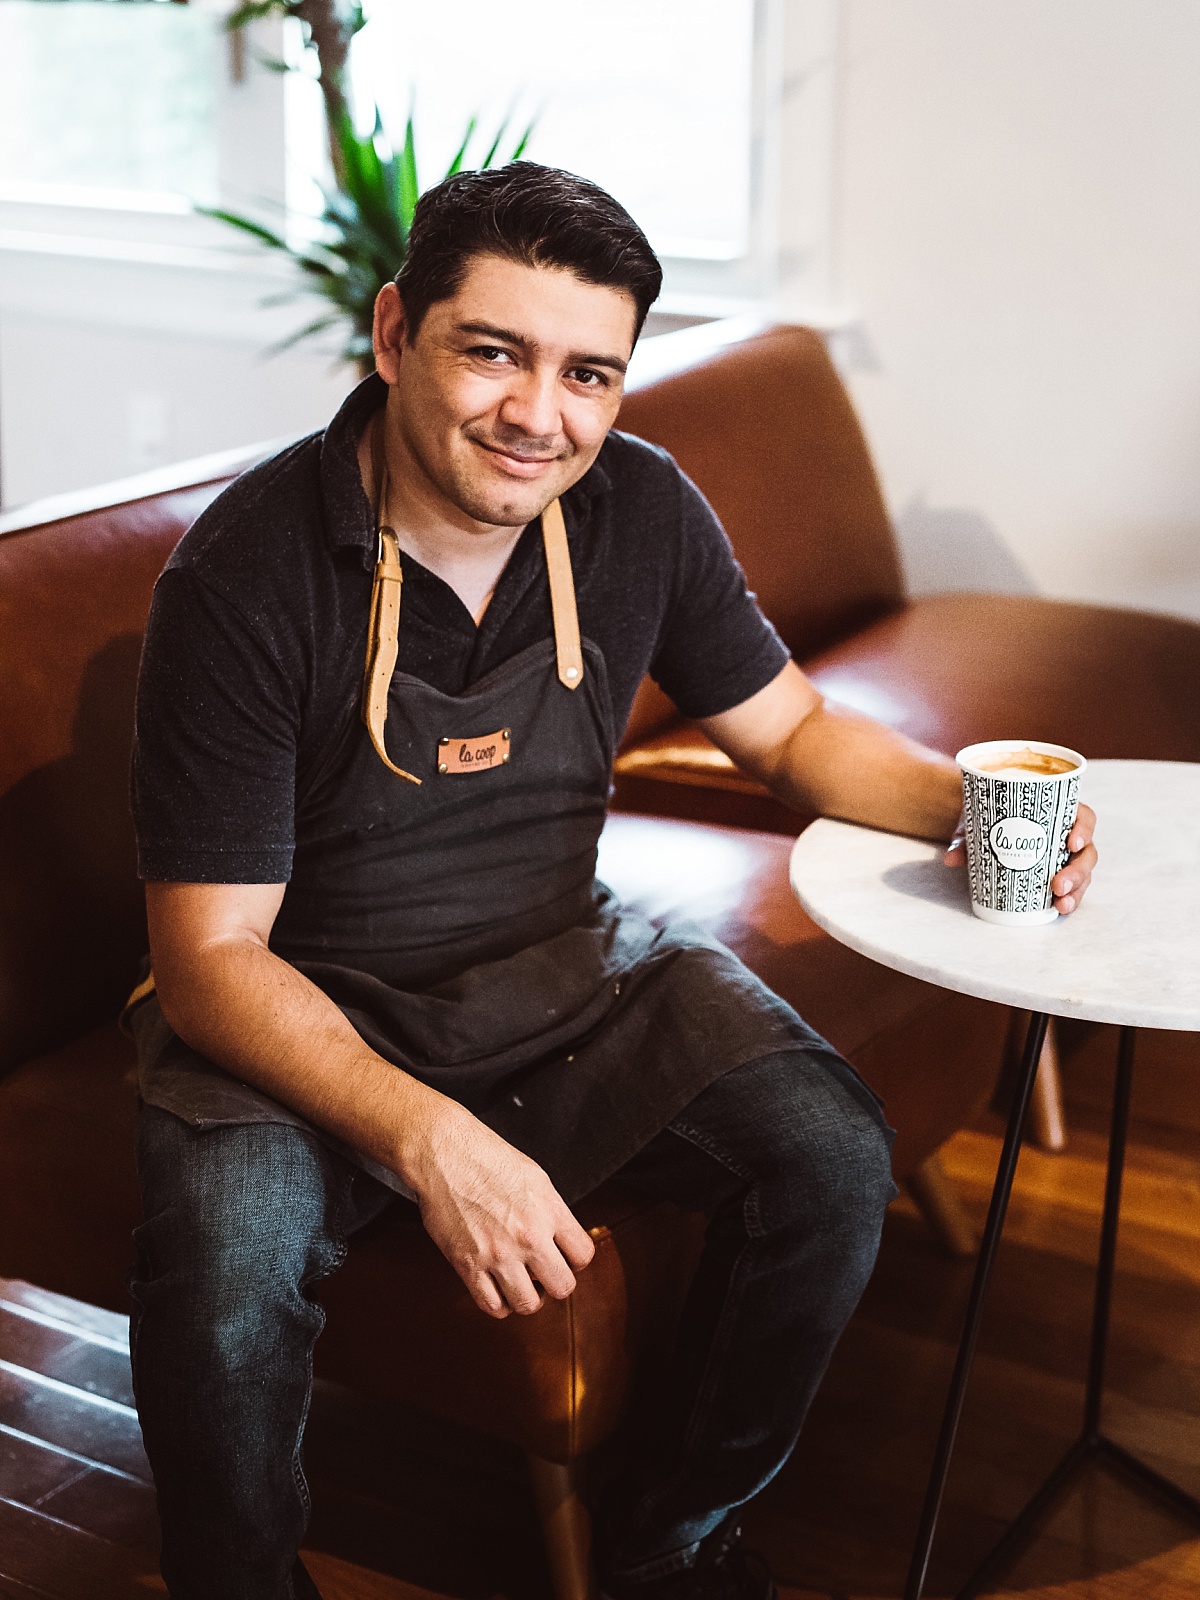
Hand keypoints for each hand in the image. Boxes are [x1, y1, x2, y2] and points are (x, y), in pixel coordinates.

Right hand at [408, 1101, 595, 1318]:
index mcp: (548, 1210)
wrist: (444, 1154)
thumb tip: (561, 1240)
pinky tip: (498, 1288)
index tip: (563, 1255)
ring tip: (521, 1283)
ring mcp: (497, 1253)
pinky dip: (500, 1304)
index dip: (575, 1259)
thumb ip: (552, 1212)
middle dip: (556, 1283)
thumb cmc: (487, 1158)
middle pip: (563, 1286)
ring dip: (528, 1298)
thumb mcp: (535, 1178)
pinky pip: (492, 1305)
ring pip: (528, 1305)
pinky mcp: (468, 1264)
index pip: (584, 1255)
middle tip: (544, 1274)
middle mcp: (527, 1235)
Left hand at [944, 802, 1097, 914]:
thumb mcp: (978, 822)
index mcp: (1059, 812)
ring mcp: (1067, 857)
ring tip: (1061, 903)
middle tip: (1058, 885)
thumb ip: (966, 839)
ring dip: (1076, 890)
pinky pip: (1073, 888)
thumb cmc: (990, 817)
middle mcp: (1068, 835)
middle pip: (1087, 853)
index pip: (1084, 817)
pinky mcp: (1060, 874)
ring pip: (1083, 873)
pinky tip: (1061, 909)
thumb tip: (951, 859)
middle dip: (1077, 871)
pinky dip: (1069, 899)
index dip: (1083, 829)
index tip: (1071, 842)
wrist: (985, 824)